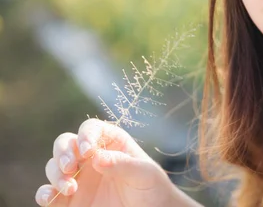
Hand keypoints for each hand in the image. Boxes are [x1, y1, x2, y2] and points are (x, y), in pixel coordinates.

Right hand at [35, 118, 177, 206]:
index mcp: (111, 142)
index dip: (86, 135)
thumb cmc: (152, 188)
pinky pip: (48, 193)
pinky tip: (49, 197)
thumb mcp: (146, 174)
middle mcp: (91, 157)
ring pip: (54, 167)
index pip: (91, 129)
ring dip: (56, 174)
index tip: (87, 151)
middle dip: (63, 152)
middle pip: (65, 143)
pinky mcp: (70, 199)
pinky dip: (44, 194)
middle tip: (70, 166)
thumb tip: (97, 158)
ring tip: (70, 188)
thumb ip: (124, 164)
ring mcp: (78, 178)